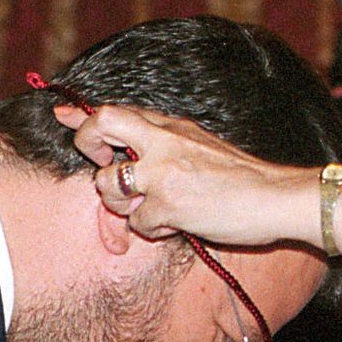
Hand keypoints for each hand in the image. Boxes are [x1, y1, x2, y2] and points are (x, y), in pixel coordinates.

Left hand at [55, 104, 309, 245]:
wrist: (277, 198)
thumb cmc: (243, 181)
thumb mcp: (202, 148)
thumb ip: (165, 145)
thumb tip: (130, 152)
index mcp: (172, 128)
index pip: (117, 111)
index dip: (84, 117)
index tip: (64, 118)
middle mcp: (164, 143)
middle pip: (101, 127)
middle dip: (89, 147)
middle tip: (106, 169)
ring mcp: (164, 172)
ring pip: (110, 186)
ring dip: (123, 206)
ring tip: (154, 210)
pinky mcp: (170, 204)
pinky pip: (138, 222)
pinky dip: (154, 230)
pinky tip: (179, 226)